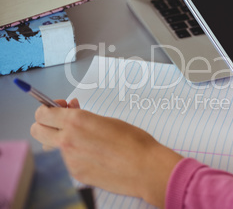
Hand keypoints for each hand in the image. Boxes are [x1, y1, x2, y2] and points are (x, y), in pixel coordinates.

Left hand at [31, 99, 182, 207]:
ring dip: (57, 140)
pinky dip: (72, 156)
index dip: (48, 108)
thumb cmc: (133, 141)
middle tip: (62, 121)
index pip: (42, 113)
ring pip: (48, 147)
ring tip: (78, 138)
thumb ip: (83, 117)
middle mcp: (67, 141)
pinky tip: (91, 154)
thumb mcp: (106, 120)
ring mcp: (69, 160)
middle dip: (46, 123)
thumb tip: (70, 113)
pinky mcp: (75, 175)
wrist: (145, 167)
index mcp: (76, 122)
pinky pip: (63, 162)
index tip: (60, 107)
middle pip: (36, 129)